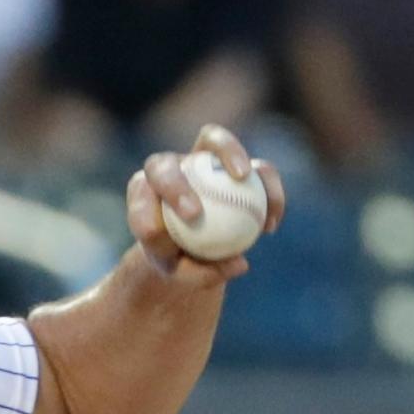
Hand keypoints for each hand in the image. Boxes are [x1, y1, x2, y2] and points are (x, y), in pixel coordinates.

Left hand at [126, 123, 284, 288]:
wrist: (193, 246)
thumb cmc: (179, 259)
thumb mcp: (181, 274)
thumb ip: (202, 273)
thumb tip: (238, 263)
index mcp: (144, 191)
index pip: (141, 189)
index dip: (153, 202)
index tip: (186, 219)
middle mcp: (169, 168)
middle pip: (165, 164)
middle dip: (175, 184)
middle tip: (196, 213)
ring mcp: (200, 159)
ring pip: (213, 139)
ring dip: (230, 151)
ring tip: (245, 177)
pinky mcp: (234, 161)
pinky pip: (255, 168)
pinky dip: (267, 189)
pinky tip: (272, 221)